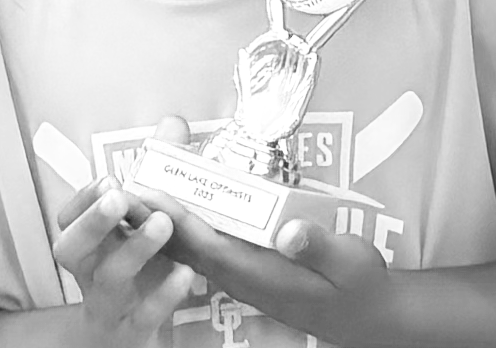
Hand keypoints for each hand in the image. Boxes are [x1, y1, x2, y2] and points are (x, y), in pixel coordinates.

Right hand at [53, 174, 195, 347]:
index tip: (107, 180)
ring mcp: (109, 302)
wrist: (121, 335)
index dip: (83, 200)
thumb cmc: (133, 266)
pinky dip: (163, 294)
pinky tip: (184, 272)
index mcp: (89, 243)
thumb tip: (173, 123)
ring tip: (163, 222)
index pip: (68, 220)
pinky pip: (143, 315)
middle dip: (93, 221)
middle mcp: (90, 271)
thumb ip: (156, 170)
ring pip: (110, 278)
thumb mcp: (139, 222)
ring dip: (134, 249)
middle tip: (119, 197)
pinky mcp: (132, 330)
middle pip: (72, 248)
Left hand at [136, 187, 389, 347]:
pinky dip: (187, 226)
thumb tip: (289, 230)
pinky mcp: (250, 272)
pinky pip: (209, 248)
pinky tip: (175, 207)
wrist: (366, 316)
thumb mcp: (348, 261)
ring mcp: (245, 277)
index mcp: (262, 274)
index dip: (176, 218)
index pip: (207, 245)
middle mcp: (244, 278)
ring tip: (140, 186)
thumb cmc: (358, 285)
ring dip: (168, 219)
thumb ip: (317, 246)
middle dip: (159, 215)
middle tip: (129, 180)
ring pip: (195, 248)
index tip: (150, 191)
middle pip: (190, 246)